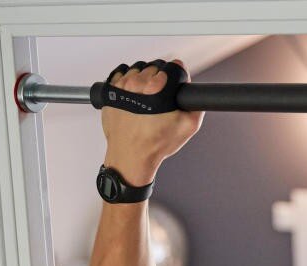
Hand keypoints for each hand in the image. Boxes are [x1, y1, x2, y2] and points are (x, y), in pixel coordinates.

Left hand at [101, 59, 203, 185]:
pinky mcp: (110, 92)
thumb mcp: (187, 128)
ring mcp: (121, 86)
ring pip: (137, 70)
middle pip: (154, 67)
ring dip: (143, 80)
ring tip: (146, 99)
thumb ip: (197, 107)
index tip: (174, 86)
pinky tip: (133, 97)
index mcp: (156, 88)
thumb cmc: (153, 144)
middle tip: (160, 98)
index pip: (171, 67)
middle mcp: (137, 84)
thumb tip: (196, 95)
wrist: (131, 156)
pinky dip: (127, 82)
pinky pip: (120, 76)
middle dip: (160, 79)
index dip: (176, 77)